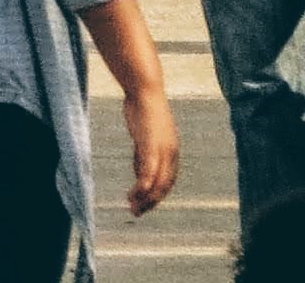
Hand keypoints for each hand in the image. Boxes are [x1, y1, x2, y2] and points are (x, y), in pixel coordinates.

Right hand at [123, 82, 179, 216]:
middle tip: (137, 213)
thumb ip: (144, 156)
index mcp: (172, 152)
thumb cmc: (144, 110)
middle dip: (151, 202)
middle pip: (164, 186)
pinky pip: (148, 171)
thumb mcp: (146, 137)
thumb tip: (141, 175)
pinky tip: (135, 193)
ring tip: (132, 207)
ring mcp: (162, 151)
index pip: (168, 182)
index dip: (157, 196)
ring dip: (145, 198)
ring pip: (157, 182)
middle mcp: (171, 154)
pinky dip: (143, 185)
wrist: (145, 91)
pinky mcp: (151, 146)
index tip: (144, 205)